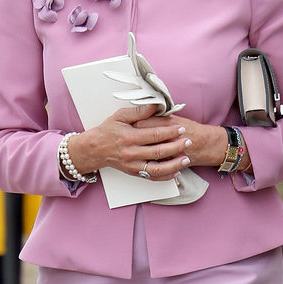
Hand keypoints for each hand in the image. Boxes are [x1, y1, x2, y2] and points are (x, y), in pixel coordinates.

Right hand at [69, 105, 193, 180]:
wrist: (94, 149)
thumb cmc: (107, 131)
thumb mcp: (120, 116)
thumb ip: (138, 111)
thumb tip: (155, 106)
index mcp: (129, 137)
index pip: (155, 135)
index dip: (170, 132)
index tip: (181, 128)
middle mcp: (131, 153)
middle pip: (159, 152)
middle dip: (176, 147)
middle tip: (188, 141)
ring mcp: (133, 165)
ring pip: (157, 168)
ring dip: (174, 165)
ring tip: (186, 159)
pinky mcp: (133, 173)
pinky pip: (152, 177)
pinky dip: (165, 176)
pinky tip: (176, 171)